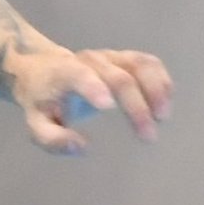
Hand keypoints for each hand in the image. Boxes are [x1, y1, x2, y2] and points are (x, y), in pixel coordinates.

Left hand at [8, 46, 173, 154]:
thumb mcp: (36, 123)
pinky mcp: (125, 58)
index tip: (108, 107)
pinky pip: (148, 63)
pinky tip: (167, 100)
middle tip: (148, 136)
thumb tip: (82, 148)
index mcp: (65, 72)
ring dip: (156, 89)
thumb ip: (53, 139)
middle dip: (136, 106)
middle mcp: (91, 60)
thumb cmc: (42, 100)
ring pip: (140, 65)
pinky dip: (161, 80)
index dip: (94, 87)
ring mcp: (111, 57)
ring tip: (163, 116)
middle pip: (119, 77)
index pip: (80, 75)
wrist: (43, 69)